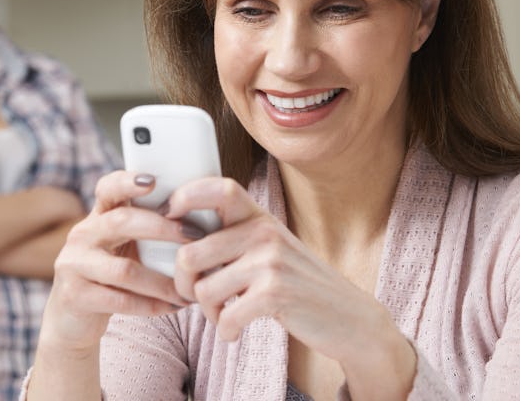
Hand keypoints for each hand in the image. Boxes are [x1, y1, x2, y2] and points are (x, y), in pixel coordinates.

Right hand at [39, 170, 192, 353]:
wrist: (73, 319)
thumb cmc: (111, 275)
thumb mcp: (121, 246)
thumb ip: (147, 229)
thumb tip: (204, 220)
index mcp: (98, 216)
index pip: (108, 188)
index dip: (127, 182)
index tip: (153, 181)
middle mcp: (82, 234)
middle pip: (121, 222)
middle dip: (162, 228)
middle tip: (196, 236)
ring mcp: (74, 264)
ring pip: (125, 270)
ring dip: (163, 282)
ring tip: (189, 290)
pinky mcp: (75, 295)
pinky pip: (120, 300)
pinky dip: (152, 305)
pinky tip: (173, 307)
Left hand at [166, 177, 414, 387]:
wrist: (350, 318)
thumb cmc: (298, 283)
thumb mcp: (270, 249)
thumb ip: (234, 238)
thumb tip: (179, 240)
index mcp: (259, 217)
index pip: (220, 188)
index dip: (187, 195)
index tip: (169, 215)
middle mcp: (264, 233)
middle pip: (190, 252)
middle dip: (183, 283)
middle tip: (195, 297)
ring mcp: (270, 262)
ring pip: (202, 290)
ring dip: (207, 312)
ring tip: (223, 315)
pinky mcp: (275, 294)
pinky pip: (224, 316)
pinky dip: (225, 330)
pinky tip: (235, 331)